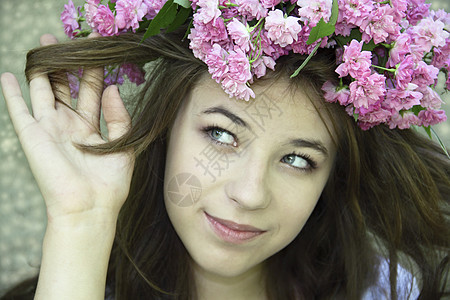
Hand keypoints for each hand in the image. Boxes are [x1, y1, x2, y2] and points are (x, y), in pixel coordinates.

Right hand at [1, 34, 133, 227]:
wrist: (90, 209)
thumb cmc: (110, 184)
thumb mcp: (124, 145)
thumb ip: (119, 116)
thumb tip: (112, 87)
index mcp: (91, 127)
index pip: (92, 89)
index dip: (95, 68)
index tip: (100, 46)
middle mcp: (69, 124)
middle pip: (66, 85)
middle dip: (67, 62)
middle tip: (69, 38)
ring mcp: (50, 129)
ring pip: (43, 90)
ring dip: (42, 68)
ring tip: (44, 44)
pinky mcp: (32, 136)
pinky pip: (18, 110)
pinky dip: (11, 93)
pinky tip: (7, 74)